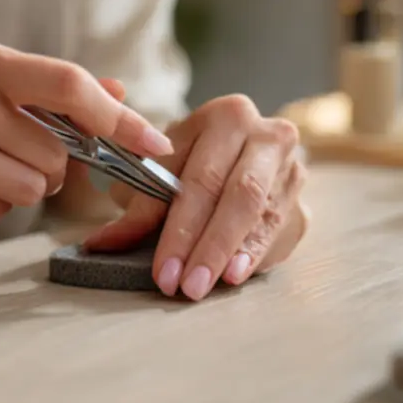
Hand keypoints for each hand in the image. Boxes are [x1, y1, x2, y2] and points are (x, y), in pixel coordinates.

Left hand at [81, 95, 307, 300]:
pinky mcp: (301, 198)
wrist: (239, 150)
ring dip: (236, 254)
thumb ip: (138, 206)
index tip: (163, 270)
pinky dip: (258, 255)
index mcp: (227, 116)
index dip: (181, 229)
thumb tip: (101, 243)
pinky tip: (238, 274)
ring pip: (265, 215)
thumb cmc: (192, 159)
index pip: (202, 178)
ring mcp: (291, 166)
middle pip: (241, 195)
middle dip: (211, 246)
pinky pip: (283, 231)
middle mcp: (267, 134)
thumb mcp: (162, 170)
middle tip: (188, 287)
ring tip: (212, 285)